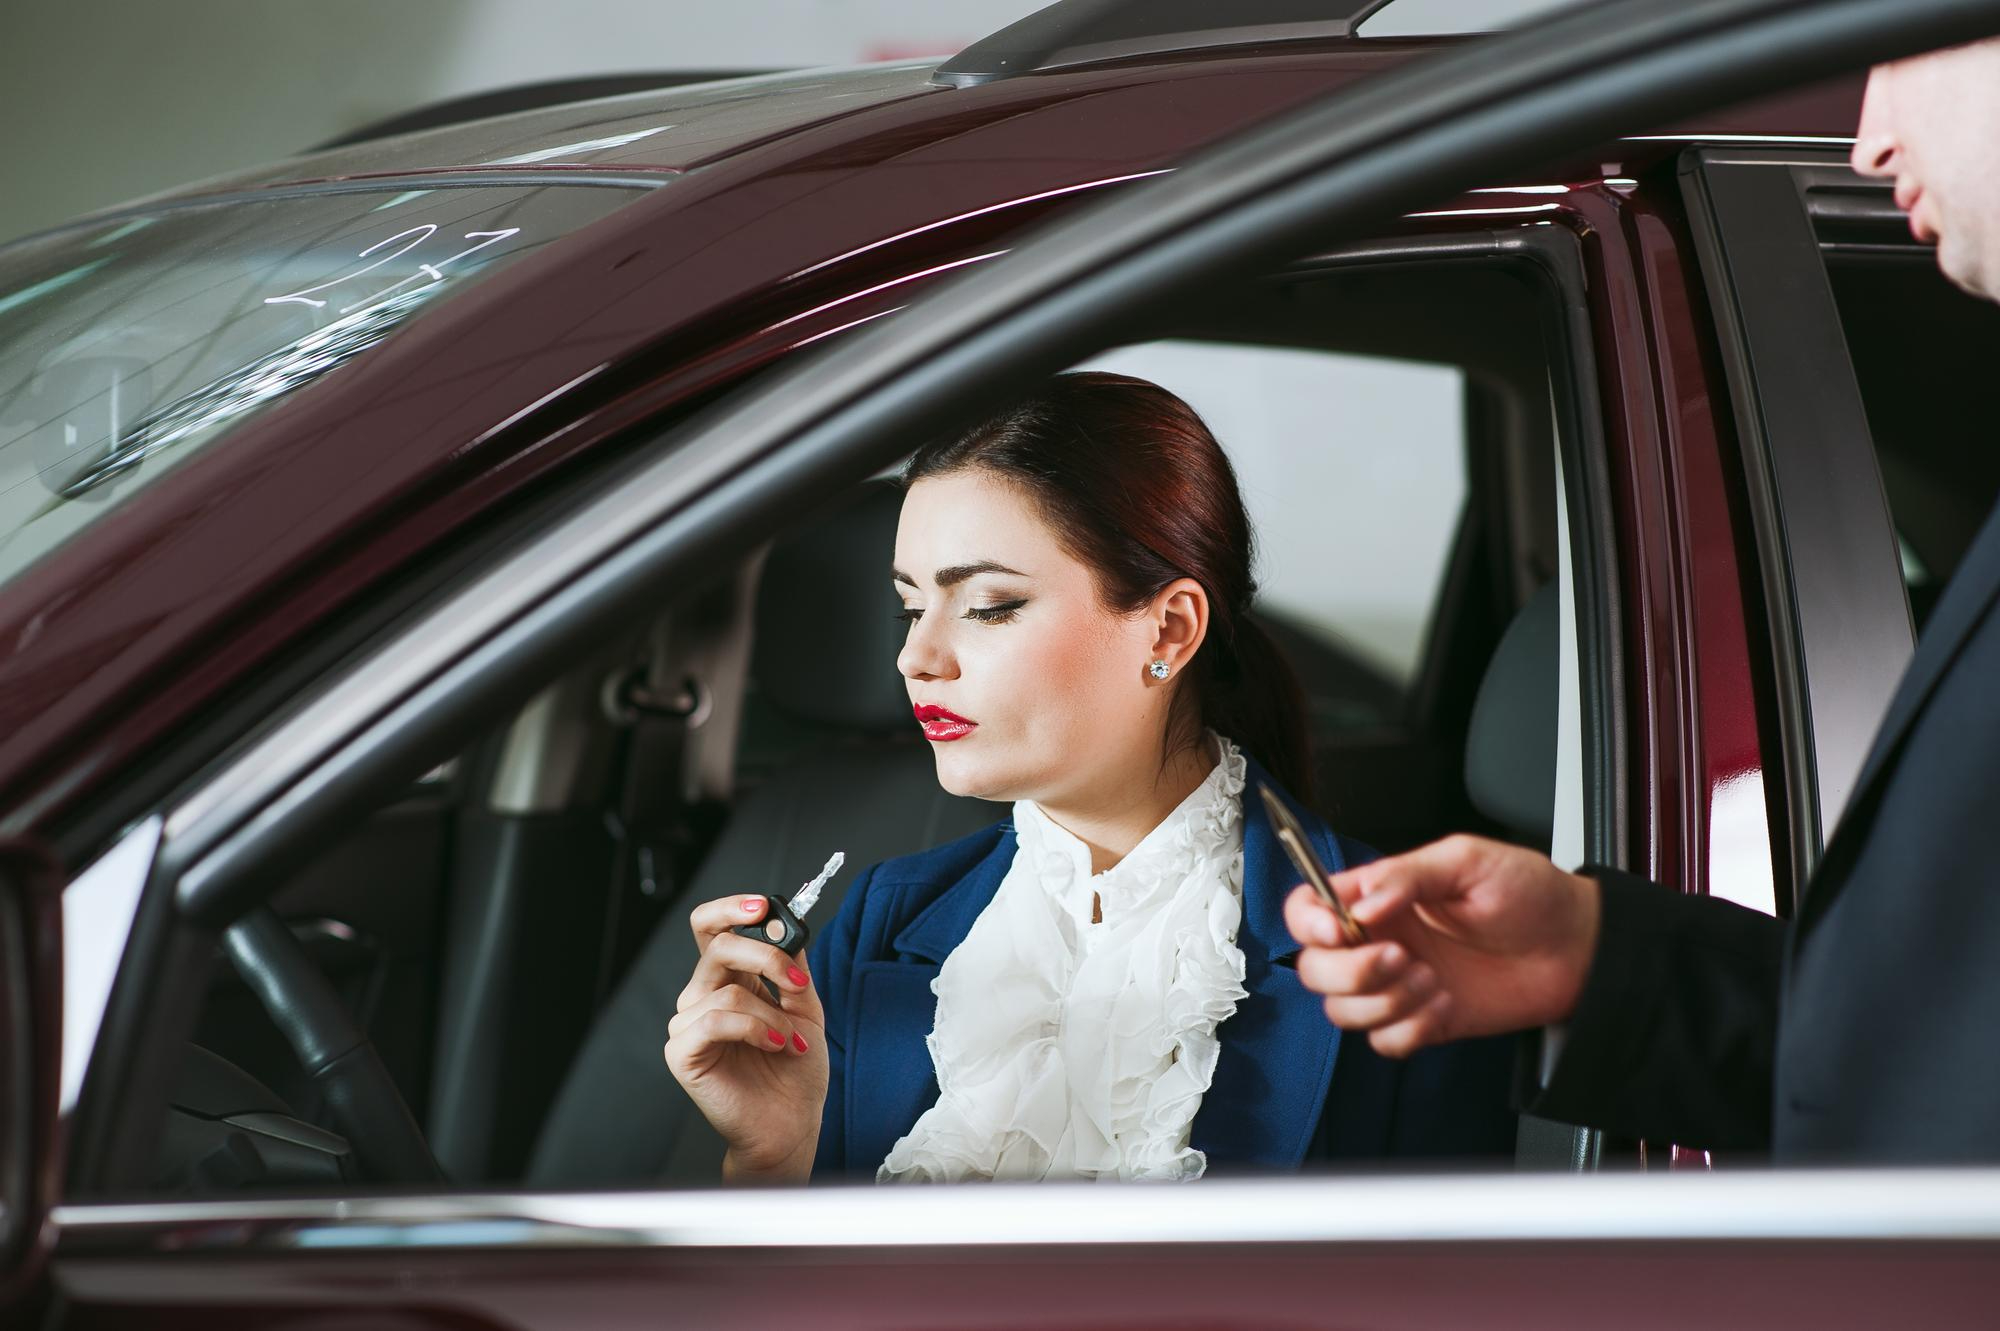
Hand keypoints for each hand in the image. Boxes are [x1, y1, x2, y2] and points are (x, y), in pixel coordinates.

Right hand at [663, 894, 828, 1181]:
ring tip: (792, 1040)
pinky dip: (754, 1029)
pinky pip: (714, 1021)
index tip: (763, 904)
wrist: (790, 1122)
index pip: (712, 928)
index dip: (730, 909)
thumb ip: (793, 969)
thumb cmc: (794, 1071)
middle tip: (796, 983)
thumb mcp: (806, 1009)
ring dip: (773, 1015)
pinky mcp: (683, 1052)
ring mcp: (689, 1024)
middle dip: (764, 957)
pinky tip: (774, 1046)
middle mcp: (704, 997)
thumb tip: (787, 928)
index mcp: (729, 980)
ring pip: (728, 991)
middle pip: (717, 947)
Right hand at [1283, 834, 1600, 1057]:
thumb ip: (1407, 874)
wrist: (1578, 949)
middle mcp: (1380, 941)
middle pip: (1313, 968)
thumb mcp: (1467, 861)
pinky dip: (1409, 1030)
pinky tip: (1444, 1006)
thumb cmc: (1529, 895)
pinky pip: (1384, 1042)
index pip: (1309, 909)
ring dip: (1383, 1002)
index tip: (1339, 929)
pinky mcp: (1422, 1022)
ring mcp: (1398, 985)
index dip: (1309, 922)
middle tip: (1399, 958)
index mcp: (1379, 898)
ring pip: (1342, 1011)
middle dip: (1349, 971)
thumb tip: (1361, 902)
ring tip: (1431, 981)